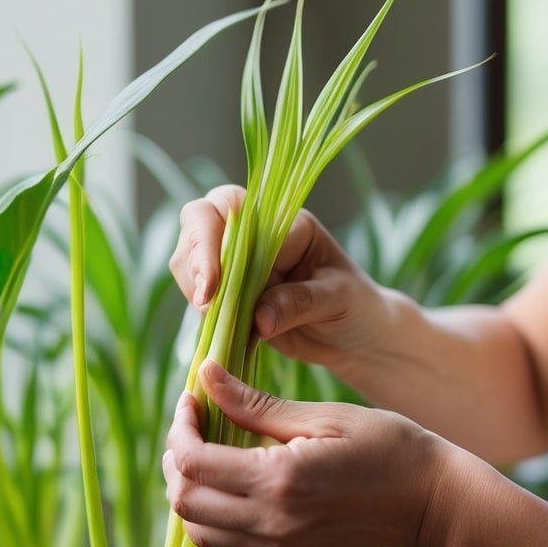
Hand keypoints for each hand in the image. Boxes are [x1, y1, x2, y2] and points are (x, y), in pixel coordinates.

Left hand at [162, 358, 482, 546]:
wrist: (435, 504)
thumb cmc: (389, 448)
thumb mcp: (322, 416)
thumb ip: (255, 404)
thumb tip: (205, 377)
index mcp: (278, 480)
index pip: (193, 462)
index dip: (180, 427)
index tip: (191, 398)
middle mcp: (270, 521)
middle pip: (184, 500)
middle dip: (176, 458)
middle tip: (194, 422)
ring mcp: (277, 544)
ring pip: (196, 528)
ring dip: (189, 488)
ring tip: (208, 448)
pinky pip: (225, 540)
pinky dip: (210, 510)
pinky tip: (230, 475)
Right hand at [168, 185, 396, 371]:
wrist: (357, 336)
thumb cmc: (356, 305)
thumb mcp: (338, 299)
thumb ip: (299, 302)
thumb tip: (258, 318)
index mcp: (284, 221)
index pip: (231, 209)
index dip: (211, 240)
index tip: (212, 283)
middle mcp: (254, 234)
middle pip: (198, 225)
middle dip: (194, 262)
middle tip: (205, 304)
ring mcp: (237, 264)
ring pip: (190, 261)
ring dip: (194, 290)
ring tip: (216, 321)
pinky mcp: (229, 295)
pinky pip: (199, 296)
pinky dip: (200, 313)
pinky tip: (216, 331)